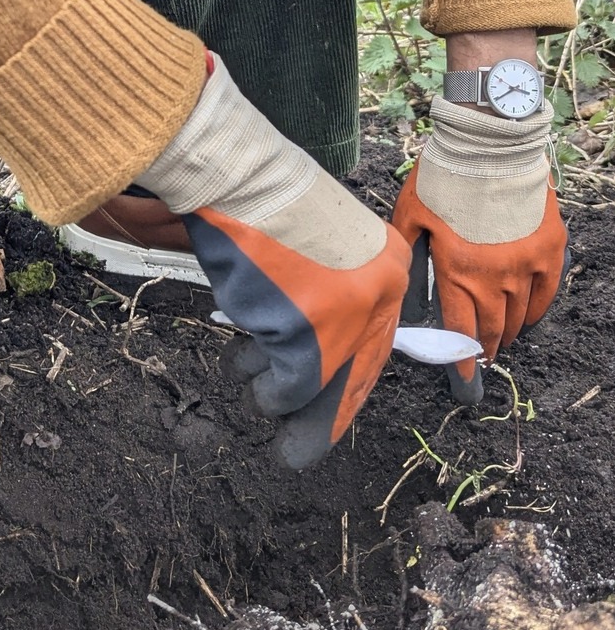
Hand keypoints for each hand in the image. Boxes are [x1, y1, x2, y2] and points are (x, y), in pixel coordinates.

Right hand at [137, 55, 409, 468]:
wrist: (244, 177)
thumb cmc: (268, 198)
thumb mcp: (319, 237)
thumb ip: (331, 286)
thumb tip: (320, 345)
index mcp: (388, 271)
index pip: (375, 345)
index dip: (347, 384)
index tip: (331, 411)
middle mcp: (377, 301)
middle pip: (351, 383)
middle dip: (321, 423)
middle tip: (295, 453)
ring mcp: (344, 324)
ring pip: (306, 389)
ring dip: (271, 388)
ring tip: (250, 376)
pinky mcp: (307, 340)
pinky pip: (283, 386)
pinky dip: (261, 382)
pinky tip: (241, 367)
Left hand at [392, 97, 566, 402]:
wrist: (489, 147)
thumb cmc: (443, 177)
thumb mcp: (410, 214)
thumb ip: (406, 250)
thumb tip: (397, 276)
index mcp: (458, 270)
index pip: (461, 328)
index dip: (461, 356)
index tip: (462, 374)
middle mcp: (494, 277)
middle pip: (491, 326)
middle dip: (484, 347)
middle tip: (479, 358)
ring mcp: (526, 265)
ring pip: (518, 315)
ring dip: (507, 332)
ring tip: (499, 341)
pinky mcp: (548, 249)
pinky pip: (545, 294)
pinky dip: (535, 311)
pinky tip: (526, 318)